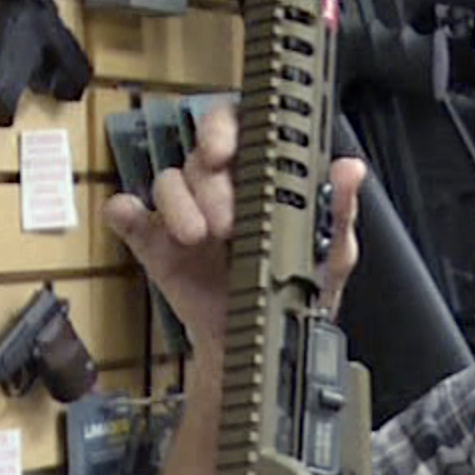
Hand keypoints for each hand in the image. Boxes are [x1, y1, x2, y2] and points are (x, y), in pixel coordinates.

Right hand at [102, 107, 364, 357]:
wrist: (263, 344)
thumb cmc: (297, 292)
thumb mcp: (331, 254)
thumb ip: (339, 210)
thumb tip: (350, 169)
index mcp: (258, 177)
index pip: (236, 129)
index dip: (222, 130)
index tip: (223, 152)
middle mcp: (217, 188)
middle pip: (198, 157)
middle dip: (208, 185)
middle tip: (225, 222)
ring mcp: (184, 213)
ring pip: (166, 182)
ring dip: (177, 205)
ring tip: (196, 238)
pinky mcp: (156, 243)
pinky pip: (129, 216)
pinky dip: (124, 212)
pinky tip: (130, 217)